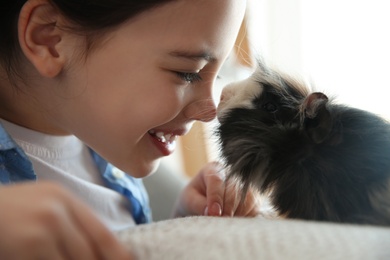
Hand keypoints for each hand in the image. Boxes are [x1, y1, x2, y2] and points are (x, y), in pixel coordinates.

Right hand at [0, 181, 132, 259]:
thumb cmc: (10, 210)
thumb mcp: (44, 205)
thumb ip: (70, 222)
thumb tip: (96, 249)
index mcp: (64, 199)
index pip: (102, 232)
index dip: (119, 254)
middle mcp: (57, 211)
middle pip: (89, 252)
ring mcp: (42, 228)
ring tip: (57, 255)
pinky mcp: (27, 245)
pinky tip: (44, 258)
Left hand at [173, 162, 259, 217]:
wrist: (202, 202)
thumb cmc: (194, 199)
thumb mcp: (189, 200)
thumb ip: (198, 204)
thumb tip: (213, 212)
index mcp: (213, 169)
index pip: (217, 180)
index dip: (216, 197)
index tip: (214, 213)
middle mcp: (231, 173)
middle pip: (234, 189)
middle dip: (228, 208)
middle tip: (221, 222)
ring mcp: (244, 183)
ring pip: (248, 197)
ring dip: (238, 213)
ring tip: (227, 223)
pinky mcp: (254, 196)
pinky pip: (255, 207)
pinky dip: (246, 216)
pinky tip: (236, 221)